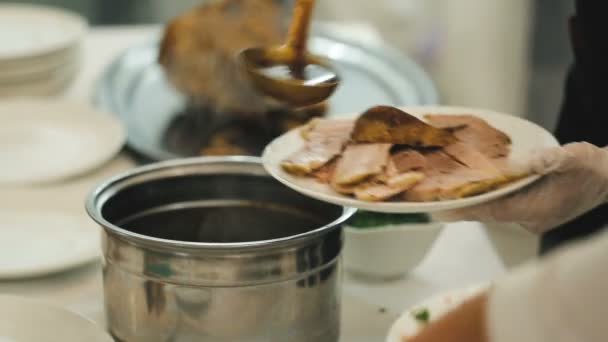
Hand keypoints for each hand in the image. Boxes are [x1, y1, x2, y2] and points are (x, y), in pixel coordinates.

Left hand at [433, 142, 607, 233]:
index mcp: (536, 210)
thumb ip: (549, 159)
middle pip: (488, 212)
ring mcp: (531, 218)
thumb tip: (523, 161)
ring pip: (494, 209)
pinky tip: (472, 187)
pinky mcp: (533, 213)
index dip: (465, 210)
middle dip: (462, 204)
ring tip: (443, 191)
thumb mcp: (574, 158)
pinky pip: (503, 206)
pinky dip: (488, 197)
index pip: (492, 211)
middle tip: (432, 197)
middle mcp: (530, 219)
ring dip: (473, 200)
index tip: (439, 211)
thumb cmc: (592, 168)